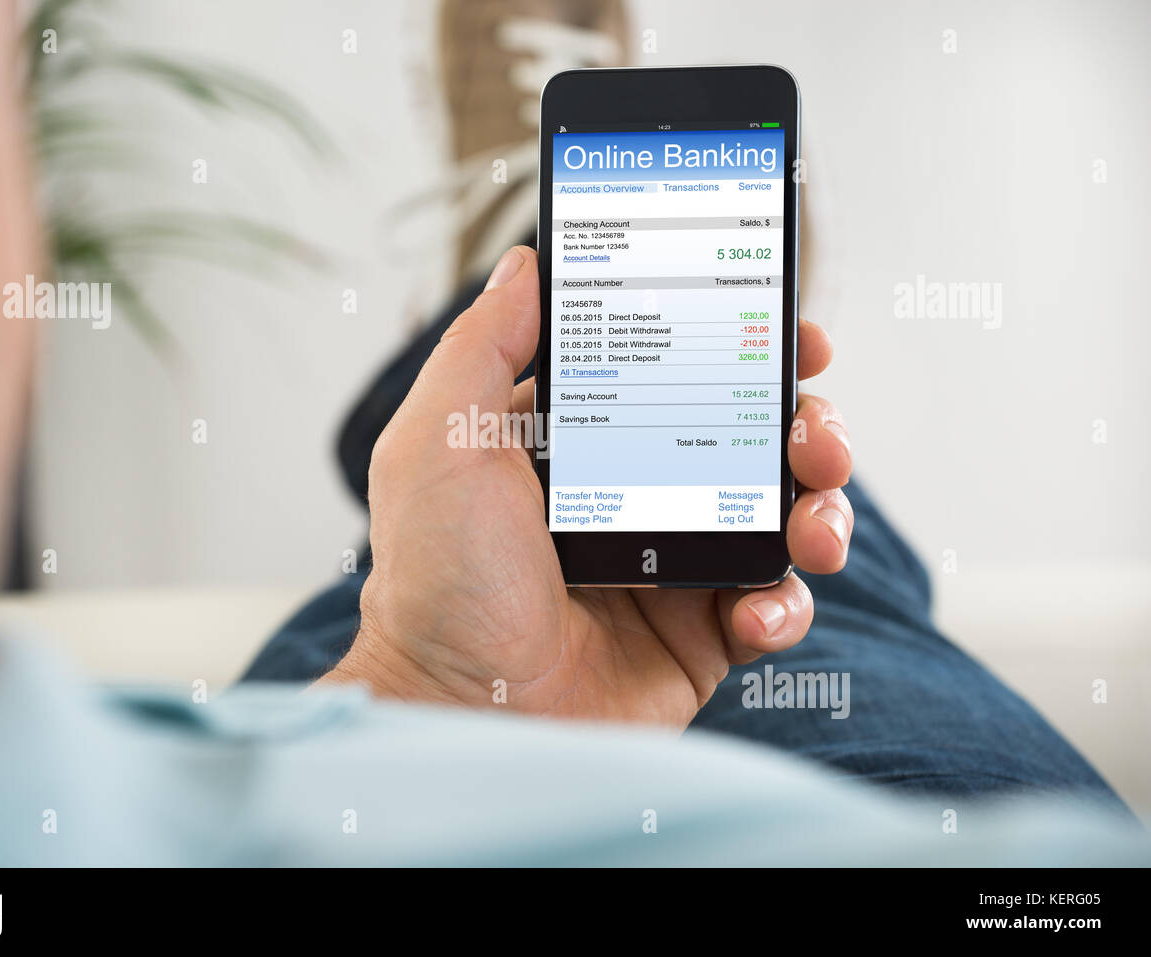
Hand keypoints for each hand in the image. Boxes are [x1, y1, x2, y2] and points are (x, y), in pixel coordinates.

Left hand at [322, 246, 851, 726]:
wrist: (464, 716)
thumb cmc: (439, 583)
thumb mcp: (441, 443)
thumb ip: (484, 346)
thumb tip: (528, 263)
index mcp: (579, 442)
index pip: (677, 370)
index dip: (740, 343)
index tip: (791, 329)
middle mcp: (633, 494)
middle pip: (748, 436)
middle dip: (804, 424)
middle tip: (813, 433)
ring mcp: (672, 565)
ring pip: (781, 513)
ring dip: (821, 507)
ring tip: (813, 523)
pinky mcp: (699, 636)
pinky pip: (774, 605)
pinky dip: (787, 604)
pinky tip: (757, 613)